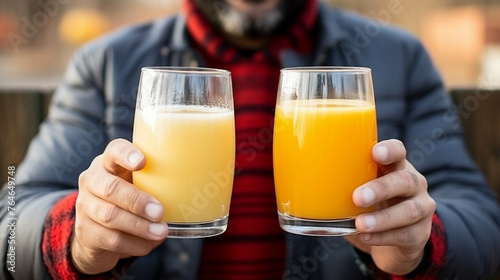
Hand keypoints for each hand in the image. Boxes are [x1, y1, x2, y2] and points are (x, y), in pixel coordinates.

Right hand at [72, 139, 167, 274]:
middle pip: (111, 188)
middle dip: (137, 201)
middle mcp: (93, 180)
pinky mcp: (85, 232)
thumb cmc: (130, 198)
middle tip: (160, 211)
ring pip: (110, 216)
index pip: (114, 150)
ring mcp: (85, 206)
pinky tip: (150, 244)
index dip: (126, 154)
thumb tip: (203, 186)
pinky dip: (134, 244)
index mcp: (110, 162)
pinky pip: (110, 239)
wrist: (98, 233)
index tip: (142, 162)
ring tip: (161, 232)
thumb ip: (161, 179)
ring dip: (139, 226)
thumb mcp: (142, 184)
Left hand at [344, 139, 435, 274]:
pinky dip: (383, 237)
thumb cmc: (367, 206)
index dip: (389, 150)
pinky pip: (405, 235)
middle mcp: (413, 183)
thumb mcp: (353, 189)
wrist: (393, 241)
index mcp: (394, 167)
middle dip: (381, 188)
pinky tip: (366, 238)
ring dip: (382, 218)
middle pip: (405, 180)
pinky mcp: (420, 233)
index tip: (374, 152)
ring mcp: (421, 208)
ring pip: (409, 210)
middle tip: (357, 197)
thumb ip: (332, 180)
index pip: (398, 151)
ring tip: (359, 224)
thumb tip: (286, 172)